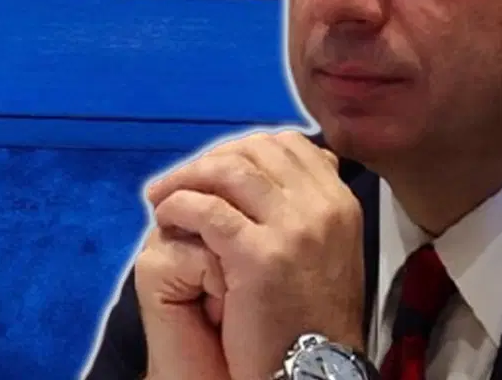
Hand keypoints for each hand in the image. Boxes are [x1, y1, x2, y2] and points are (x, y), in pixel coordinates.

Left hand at [146, 131, 365, 379]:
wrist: (317, 370)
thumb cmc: (314, 316)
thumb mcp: (330, 250)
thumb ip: (310, 207)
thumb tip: (292, 166)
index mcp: (340, 202)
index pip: (287, 144)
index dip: (242, 149)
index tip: (213, 168)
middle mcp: (322, 207)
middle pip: (255, 151)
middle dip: (209, 160)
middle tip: (178, 180)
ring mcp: (294, 229)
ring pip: (228, 171)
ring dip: (186, 178)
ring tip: (162, 196)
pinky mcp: (259, 256)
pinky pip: (207, 210)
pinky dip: (179, 206)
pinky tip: (166, 217)